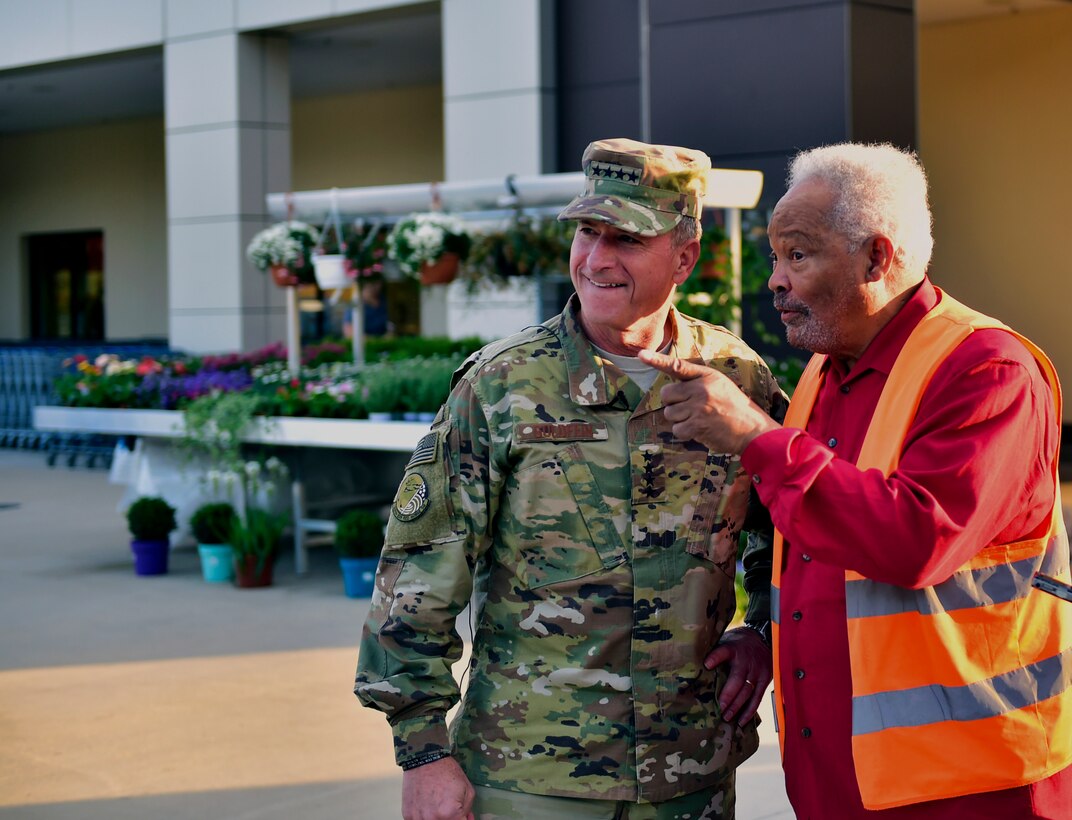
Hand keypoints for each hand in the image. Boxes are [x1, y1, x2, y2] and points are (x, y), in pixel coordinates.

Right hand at [401, 757, 474, 819]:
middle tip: (449, 808)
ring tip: (437, 804)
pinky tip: (427, 805)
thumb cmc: (446, 771)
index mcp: (450, 814)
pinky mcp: (408, 815)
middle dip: (451, 817)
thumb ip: (468, 810)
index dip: (464, 819)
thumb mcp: (467, 789)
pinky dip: (424, 816)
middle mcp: (433, 819)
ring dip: (436, 817)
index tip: (462, 816)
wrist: (424, 759)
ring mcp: (418, 818)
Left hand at [637, 350, 779, 453]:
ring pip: (670, 413)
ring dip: (679, 419)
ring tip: (698, 419)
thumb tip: (672, 387)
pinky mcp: (697, 426)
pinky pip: (676, 429)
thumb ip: (697, 380)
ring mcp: (698, 408)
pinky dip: (684, 432)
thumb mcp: (720, 384)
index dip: (657, 360)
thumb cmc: (734, 406)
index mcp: (707, 376)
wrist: (752, 429)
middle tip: (689, 407)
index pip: (678, 366)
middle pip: (667, 394)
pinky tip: (699, 430)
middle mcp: (701, 390)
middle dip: (673, 402)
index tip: (641, 355)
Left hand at [705, 627, 772, 725]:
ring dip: (737, 706)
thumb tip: (695, 666)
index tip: (706, 665)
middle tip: (719, 708)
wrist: (764, 638)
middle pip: (737, 680)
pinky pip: (757, 698)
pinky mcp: (765, 680)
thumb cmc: (738, 643)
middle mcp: (746, 661)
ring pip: (747, 692)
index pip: (723, 651)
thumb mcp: (726, 640)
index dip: (715, 657)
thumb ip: (715, 653)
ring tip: (726, 717)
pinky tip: (741, 721)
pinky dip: (749, 711)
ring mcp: (757, 671)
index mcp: (733, 648)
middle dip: (728, 695)